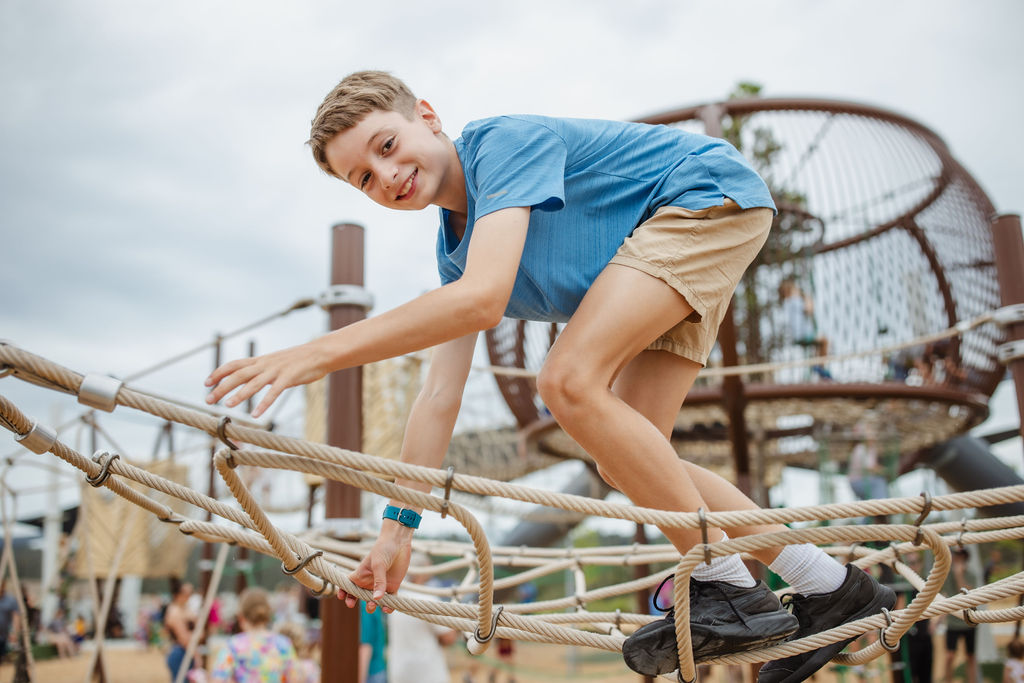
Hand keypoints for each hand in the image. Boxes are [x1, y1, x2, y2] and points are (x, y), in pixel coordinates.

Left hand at [204, 342, 327, 416]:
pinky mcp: (289, 378)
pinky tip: (257, 415)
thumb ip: (264, 370)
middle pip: (238, 374)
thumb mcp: (277, 363)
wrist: (320, 353)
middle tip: (208, 400)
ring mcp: (277, 371)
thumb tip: (252, 380)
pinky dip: (264, 403)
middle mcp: (265, 364)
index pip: (234, 364)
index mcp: (261, 360)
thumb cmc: (300, 360)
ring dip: (239, 394)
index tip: (206, 383)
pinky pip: (274, 392)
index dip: (218, 373)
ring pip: (253, 383)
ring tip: (227, 405)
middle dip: (221, 387)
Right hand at [339, 524, 412, 612]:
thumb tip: (376, 599)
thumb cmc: (384, 549)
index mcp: (360, 575)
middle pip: (359, 597)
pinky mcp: (392, 586)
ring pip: (374, 601)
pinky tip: (387, 608)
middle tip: (357, 603)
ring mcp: (380, 585)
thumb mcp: (378, 564)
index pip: (348, 585)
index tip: (342, 597)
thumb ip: (378, 581)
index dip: (343, 592)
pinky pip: (389, 601)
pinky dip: (388, 607)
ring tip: (374, 605)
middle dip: (357, 602)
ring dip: (372, 607)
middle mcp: (368, 582)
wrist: (399, 542)